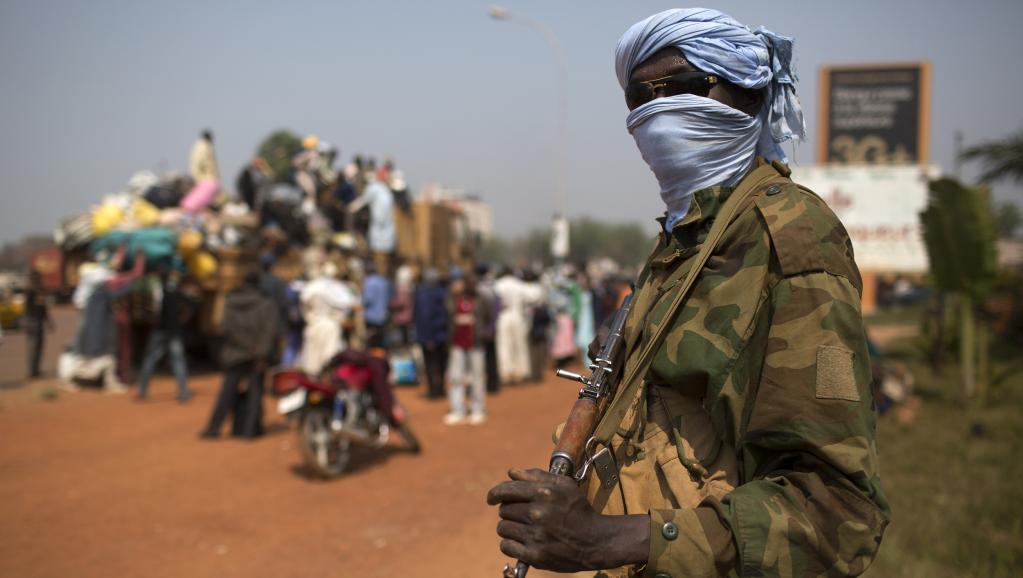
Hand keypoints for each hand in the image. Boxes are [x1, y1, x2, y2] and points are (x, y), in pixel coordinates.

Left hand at [486, 468, 648, 571]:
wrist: (595, 541)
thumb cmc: (578, 510)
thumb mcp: (564, 486)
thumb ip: (537, 475)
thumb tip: (512, 472)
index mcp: (544, 493)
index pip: (507, 490)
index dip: (495, 493)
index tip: (492, 498)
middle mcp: (538, 513)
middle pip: (504, 509)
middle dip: (509, 511)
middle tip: (522, 515)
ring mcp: (536, 535)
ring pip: (503, 528)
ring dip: (509, 528)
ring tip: (523, 529)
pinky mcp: (535, 555)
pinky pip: (506, 546)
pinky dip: (510, 544)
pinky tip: (522, 542)